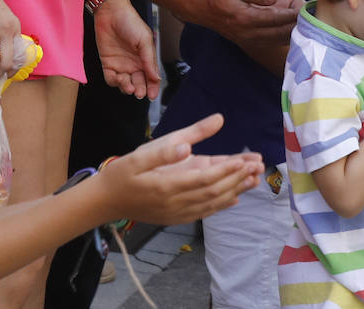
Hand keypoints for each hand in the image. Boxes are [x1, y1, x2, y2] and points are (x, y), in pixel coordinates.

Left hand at [94, 0, 160, 98]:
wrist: (111, 13)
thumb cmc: (131, 22)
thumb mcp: (144, 40)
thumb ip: (149, 60)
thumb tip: (156, 77)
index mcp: (146, 58)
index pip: (151, 77)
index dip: (153, 88)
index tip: (152, 96)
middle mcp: (134, 63)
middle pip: (138, 83)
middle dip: (140, 90)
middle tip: (139, 92)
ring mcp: (121, 64)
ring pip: (125, 83)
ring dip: (127, 87)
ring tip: (127, 84)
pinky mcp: (107, 63)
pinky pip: (110, 78)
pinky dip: (114, 82)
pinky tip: (117, 78)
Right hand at [97, 114, 263, 225]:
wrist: (105, 201)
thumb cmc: (123, 173)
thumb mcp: (141, 154)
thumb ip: (166, 149)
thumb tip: (186, 145)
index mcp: (166, 185)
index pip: (204, 178)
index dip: (226, 170)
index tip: (245, 160)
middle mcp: (174, 203)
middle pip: (213, 191)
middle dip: (237, 179)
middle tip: (258, 166)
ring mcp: (176, 213)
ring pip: (211, 203)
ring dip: (235, 191)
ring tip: (254, 179)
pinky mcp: (175, 217)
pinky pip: (203, 212)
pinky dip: (220, 205)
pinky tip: (235, 198)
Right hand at [193, 0, 303, 42]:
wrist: (201, 7)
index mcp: (245, 17)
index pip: (278, 18)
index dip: (296, 14)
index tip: (311, 8)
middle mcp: (248, 32)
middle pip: (282, 33)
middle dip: (300, 26)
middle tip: (318, 18)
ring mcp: (249, 39)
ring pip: (279, 40)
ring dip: (295, 33)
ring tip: (312, 24)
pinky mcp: (249, 41)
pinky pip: (273, 42)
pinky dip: (286, 37)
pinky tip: (297, 30)